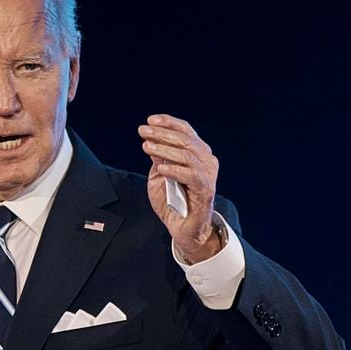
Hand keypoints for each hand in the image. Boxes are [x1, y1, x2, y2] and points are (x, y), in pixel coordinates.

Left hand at [138, 114, 220, 263]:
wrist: (183, 228)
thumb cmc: (172, 201)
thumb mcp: (159, 176)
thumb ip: (158, 159)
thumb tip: (151, 140)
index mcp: (197, 154)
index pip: (186, 131)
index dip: (168, 123)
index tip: (149, 120)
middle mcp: (206, 161)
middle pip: (185, 140)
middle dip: (162, 133)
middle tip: (142, 131)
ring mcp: (208, 175)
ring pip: (187, 155)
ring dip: (164, 149)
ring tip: (146, 147)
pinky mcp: (205, 190)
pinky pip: (190, 175)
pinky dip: (174, 169)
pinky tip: (160, 168)